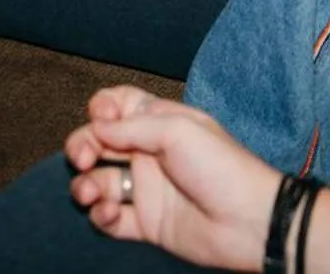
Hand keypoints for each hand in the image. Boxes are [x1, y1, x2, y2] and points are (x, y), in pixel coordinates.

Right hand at [67, 86, 281, 270]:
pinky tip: (109, 213)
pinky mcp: (146, 224)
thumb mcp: (177, 130)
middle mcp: (148, 153)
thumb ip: (130, 127)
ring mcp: (146, 189)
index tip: (100, 118)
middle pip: (98, 142)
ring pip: (98, 182)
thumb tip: (94, 127)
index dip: (101, 109)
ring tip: (90, 192)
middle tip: (83, 158)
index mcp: (158, 122)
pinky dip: (100, 215)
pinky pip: (110, 218)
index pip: (118, 105)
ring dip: (85, 185)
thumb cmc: (221, 167)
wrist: (248, 221)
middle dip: (82, 146)